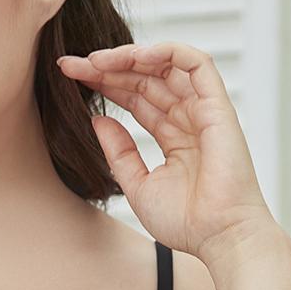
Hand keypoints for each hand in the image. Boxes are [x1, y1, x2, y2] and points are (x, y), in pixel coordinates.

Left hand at [57, 40, 273, 262]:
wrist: (219, 238)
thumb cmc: (186, 222)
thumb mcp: (137, 185)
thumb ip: (119, 152)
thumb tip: (98, 119)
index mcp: (173, 135)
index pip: (135, 97)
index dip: (105, 84)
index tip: (71, 78)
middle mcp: (188, 118)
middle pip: (145, 78)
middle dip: (108, 67)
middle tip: (72, 64)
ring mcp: (203, 110)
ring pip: (167, 65)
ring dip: (130, 56)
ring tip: (96, 60)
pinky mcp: (218, 106)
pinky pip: (196, 64)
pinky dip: (167, 51)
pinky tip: (135, 55)